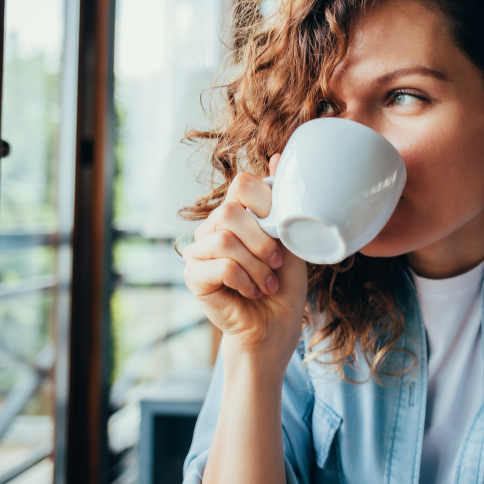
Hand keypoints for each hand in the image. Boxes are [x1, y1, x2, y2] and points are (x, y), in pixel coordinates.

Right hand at [183, 154, 307, 353]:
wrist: (275, 327)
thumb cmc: (284, 285)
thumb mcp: (291, 239)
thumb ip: (282, 204)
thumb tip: (278, 156)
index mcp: (236, 215)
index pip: (242, 185)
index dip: (266, 205)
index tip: (281, 232)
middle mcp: (212, 228)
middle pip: (231, 211)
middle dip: (263, 241)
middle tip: (276, 263)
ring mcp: (198, 251)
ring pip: (225, 239)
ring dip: (256, 266)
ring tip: (267, 283)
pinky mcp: (193, 276)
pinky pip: (220, 264)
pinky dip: (245, 280)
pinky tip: (252, 292)